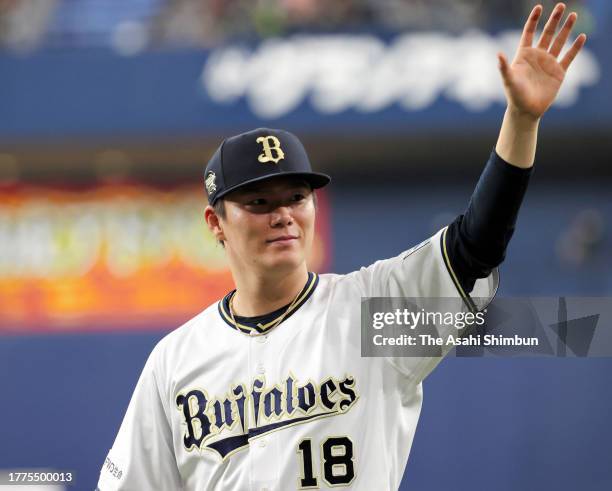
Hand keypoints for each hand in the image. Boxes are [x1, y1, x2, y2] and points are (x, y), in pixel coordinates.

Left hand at [497, 3, 586, 121]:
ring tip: (573, 15)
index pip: (529, 33)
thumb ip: (504, 67)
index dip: (533, 20)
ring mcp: (549, 63)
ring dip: (566, 29)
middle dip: (554, 20)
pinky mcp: (559, 72)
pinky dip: (575, 47)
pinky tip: (581, 36)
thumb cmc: (515, 95)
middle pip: (547, 33)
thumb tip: (498, 54)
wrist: (526, 110)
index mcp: (524, 55)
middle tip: (562, 5)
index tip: (539, 7)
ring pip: (559, 42)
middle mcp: (537, 56)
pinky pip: (569, 57)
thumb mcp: (508, 80)